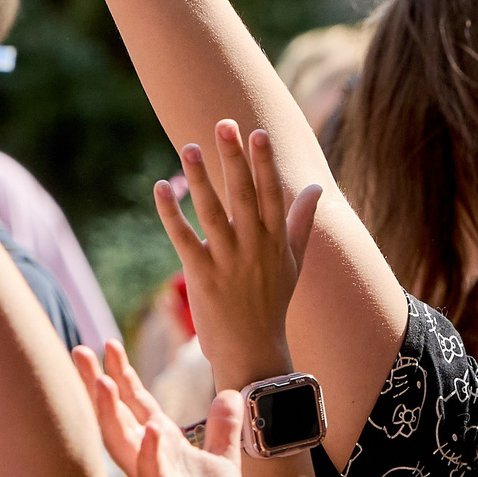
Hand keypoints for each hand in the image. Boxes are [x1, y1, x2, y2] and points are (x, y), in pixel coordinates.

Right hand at [74, 340, 247, 476]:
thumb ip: (222, 429)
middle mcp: (149, 460)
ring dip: (110, 412)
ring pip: (123, 442)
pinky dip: (151, 452)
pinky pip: (154, 475)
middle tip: (79, 350)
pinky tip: (149, 429)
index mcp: (162, 447)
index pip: (136, 404)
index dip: (123, 375)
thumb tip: (229, 394)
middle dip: (98, 384)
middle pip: (117, 415)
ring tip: (100, 380)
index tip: (108, 344)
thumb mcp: (224, 462)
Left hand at [155, 120, 319, 390]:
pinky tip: (162, 188)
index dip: (264, 163)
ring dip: (200, 178)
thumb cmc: (272, 305)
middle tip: (223, 124)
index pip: (272, 194)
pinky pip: (184, 238)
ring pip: (213, 212)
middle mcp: (255, 247)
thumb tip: (316, 186)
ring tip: (188, 147)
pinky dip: (172, 213)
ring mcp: (228, 261)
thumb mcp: (293, 263)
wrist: (253, 351)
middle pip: (244, 195)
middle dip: (234, 159)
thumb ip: (301, 221)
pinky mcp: (202, 276)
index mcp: (277, 241)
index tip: (258, 131)